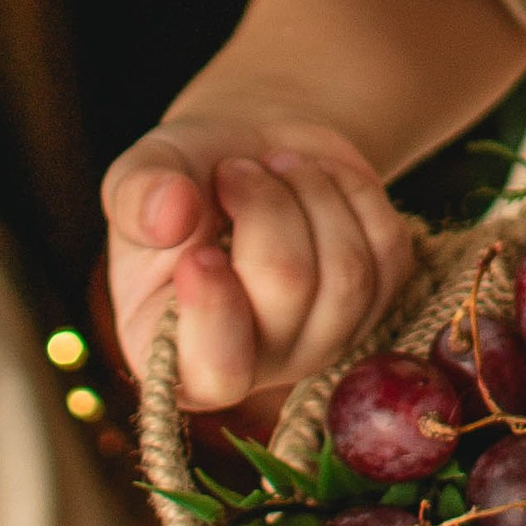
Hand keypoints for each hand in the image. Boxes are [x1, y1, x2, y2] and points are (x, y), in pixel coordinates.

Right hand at [106, 113, 412, 415]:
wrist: (250, 153)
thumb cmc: (184, 175)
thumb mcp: (143, 172)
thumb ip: (136, 194)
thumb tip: (167, 216)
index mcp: (175, 355)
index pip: (215, 372)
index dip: (215, 311)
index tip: (201, 251)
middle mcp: (254, 365)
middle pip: (291, 292)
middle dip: (267, 207)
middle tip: (235, 169)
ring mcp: (321, 341)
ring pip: (349, 273)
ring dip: (313, 195)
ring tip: (276, 164)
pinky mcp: (373, 303)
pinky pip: (389, 252)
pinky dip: (355, 194)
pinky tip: (318, 176)